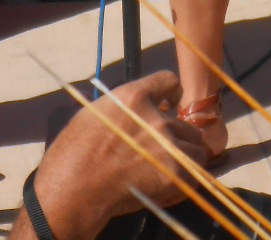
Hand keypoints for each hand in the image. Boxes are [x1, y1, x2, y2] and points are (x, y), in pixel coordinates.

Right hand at [21, 73, 204, 239]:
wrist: (74, 188)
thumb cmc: (75, 152)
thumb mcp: (98, 112)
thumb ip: (127, 108)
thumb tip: (144, 111)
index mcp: (133, 96)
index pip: (169, 81)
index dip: (171, 94)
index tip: (168, 105)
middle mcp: (155, 117)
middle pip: (185, 122)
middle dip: (177, 134)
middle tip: (162, 148)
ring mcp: (167, 146)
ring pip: (196, 148)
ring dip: (185, 157)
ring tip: (168, 167)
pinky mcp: (174, 174)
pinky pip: (195, 175)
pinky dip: (185, 180)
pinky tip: (168, 184)